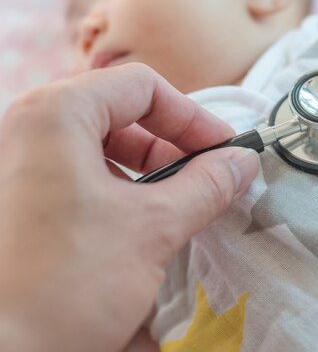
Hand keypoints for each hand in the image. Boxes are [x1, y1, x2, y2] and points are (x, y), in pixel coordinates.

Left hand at [0, 63, 259, 351]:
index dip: (193, 118)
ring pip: (102, 146)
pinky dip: (121, 189)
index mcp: (56, 114)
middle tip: (208, 180)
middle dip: (173, 146)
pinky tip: (140, 224)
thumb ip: (205, 185)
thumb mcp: (153, 226)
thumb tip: (241, 163)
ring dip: (150, 170)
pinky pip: (80, 175)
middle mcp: (29, 129)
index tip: (224, 152)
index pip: (143, 88)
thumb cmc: (64, 283)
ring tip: (179, 206)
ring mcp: (18, 165)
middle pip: (122, 113)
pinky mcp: (18, 199)